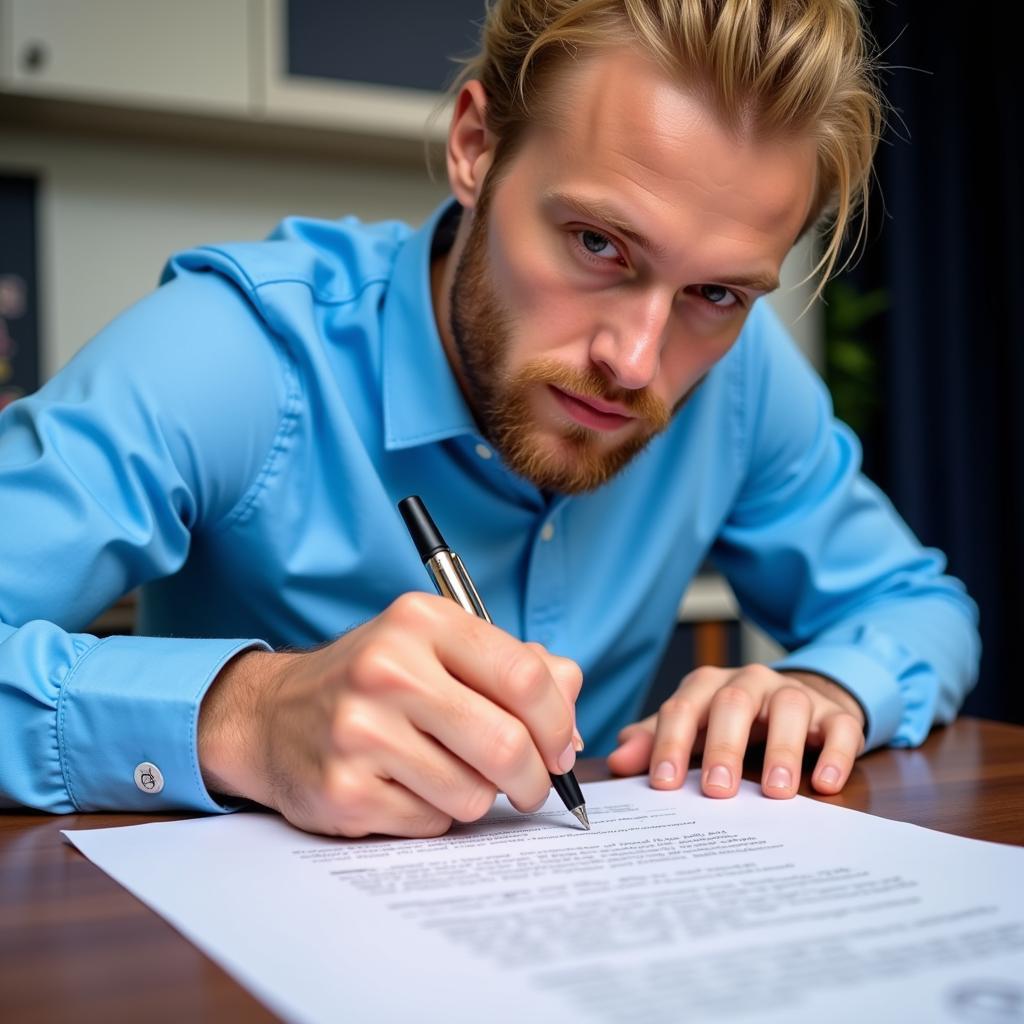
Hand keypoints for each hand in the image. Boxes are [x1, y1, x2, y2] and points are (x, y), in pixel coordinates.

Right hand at [198, 593, 582, 837]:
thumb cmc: (374, 681)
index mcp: (422, 622)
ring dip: (475, 794)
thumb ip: (513, 665)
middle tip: (530, 783)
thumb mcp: (438, 648)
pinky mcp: (344, 790)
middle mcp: (388, 670)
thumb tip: (572, 694)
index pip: (525, 676)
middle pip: (506, 743)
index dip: (559, 721)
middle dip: (533, 777)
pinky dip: (433, 814)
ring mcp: (361, 732)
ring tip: (443, 770)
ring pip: (473, 793)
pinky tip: (404, 786)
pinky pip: (431, 823)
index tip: (560, 746)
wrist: (273, 715)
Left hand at [606, 665, 864, 797]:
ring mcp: (795, 694)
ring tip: (775, 792)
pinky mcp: (835, 713)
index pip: (683, 708)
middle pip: (732, 703)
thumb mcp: (694, 728)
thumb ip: (656, 741)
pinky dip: (835, 753)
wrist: (800, 703)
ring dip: (781, 750)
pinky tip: (825, 784)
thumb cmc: (734, 722)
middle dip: (722, 746)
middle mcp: (751, 682)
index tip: (664, 783)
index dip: (670, 743)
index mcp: (709, 686)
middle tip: (717, 791)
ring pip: (788, 709)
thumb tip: (618, 761)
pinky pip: (840, 726)